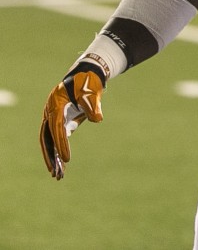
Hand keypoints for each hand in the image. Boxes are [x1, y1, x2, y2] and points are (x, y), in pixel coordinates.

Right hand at [40, 63, 105, 179]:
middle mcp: (50, 112)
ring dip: (53, 157)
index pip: (57, 128)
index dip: (61, 143)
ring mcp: (53, 117)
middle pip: (46, 138)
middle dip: (50, 156)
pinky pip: (56, 138)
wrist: (87, 74)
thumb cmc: (89, 82)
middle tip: (55, 173)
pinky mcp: (59, 121)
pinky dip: (58, 150)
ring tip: (58, 175)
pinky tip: (62, 164)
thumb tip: (98, 119)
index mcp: (55, 105)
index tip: (67, 158)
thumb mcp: (92, 92)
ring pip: (49, 141)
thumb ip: (92, 106)